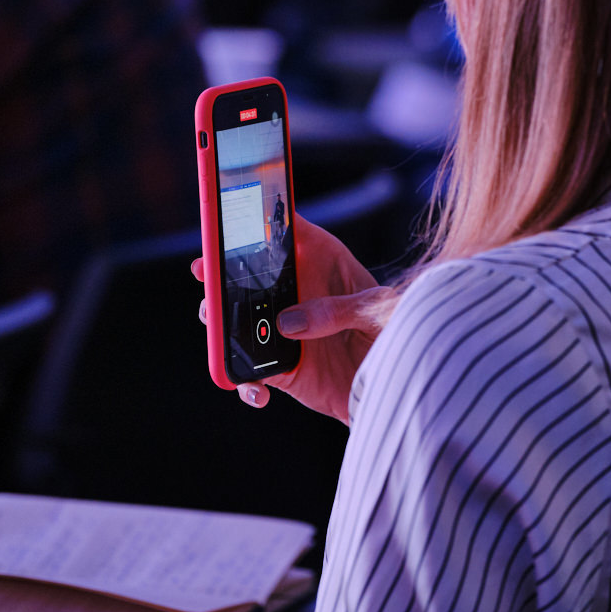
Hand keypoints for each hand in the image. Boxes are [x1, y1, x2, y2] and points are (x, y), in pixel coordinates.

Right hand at [192, 213, 393, 423]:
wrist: (406, 382)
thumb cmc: (401, 331)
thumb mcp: (380, 311)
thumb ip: (341, 309)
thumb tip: (290, 322)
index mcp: (323, 263)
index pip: (286, 233)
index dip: (257, 221)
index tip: (230, 218)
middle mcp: (298, 293)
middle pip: (249, 275)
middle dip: (220, 271)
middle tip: (205, 269)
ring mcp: (287, 330)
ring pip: (239, 320)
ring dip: (220, 322)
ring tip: (215, 322)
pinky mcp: (285, 369)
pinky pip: (252, 374)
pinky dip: (246, 383)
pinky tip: (257, 392)